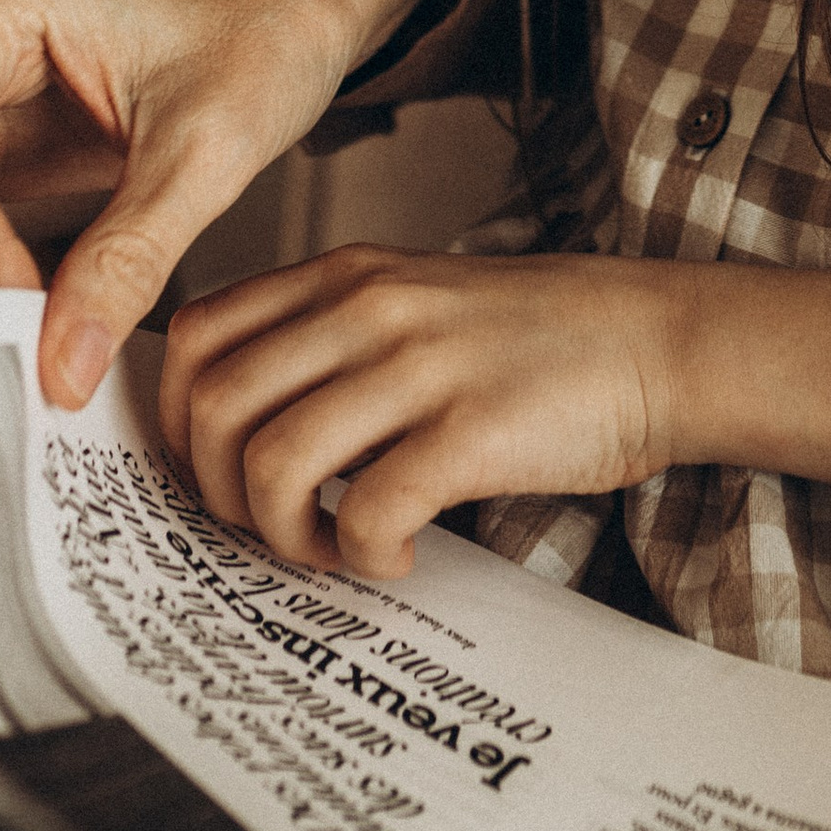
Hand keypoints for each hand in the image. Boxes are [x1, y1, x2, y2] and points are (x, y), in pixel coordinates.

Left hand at [163, 243, 693, 578]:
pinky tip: (398, 554)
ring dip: (282, 532)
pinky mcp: (469, 431)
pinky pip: (364, 511)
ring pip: (270, 464)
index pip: (195, 334)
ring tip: (330, 546)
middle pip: (211, 407)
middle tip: (268, 524)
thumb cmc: (534, 338)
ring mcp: (416, 367)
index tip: (210, 469)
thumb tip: (234, 420)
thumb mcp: (414, 300)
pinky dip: (364, 554)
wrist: (656, 339)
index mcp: (344, 275)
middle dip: (216, 492)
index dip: (174, 419)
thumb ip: (328, 336)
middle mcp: (366, 309)